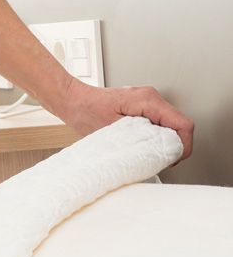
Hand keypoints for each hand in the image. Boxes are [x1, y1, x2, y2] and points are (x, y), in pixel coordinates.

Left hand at [58, 77, 193, 162]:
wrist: (72, 100)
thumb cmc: (85, 110)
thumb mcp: (114, 131)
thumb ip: (139, 141)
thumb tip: (158, 155)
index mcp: (147, 100)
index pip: (183, 124)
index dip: (184, 146)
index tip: (174, 160)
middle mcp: (150, 97)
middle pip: (179, 125)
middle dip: (174, 145)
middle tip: (159, 159)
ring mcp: (147, 100)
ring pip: (171, 125)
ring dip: (165, 141)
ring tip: (147, 151)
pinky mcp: (142, 106)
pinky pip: (160, 123)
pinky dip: (156, 136)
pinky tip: (142, 143)